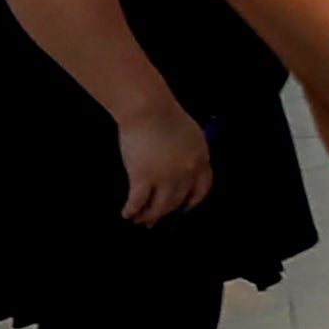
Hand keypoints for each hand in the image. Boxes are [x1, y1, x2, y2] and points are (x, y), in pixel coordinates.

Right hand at [117, 108, 212, 223]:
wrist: (149, 109)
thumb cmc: (165, 115)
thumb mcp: (189, 134)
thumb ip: (188, 153)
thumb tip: (178, 172)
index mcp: (201, 159)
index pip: (202, 188)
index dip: (192, 201)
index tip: (184, 208)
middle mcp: (187, 172)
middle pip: (178, 201)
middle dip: (165, 213)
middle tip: (154, 220)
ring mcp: (166, 177)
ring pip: (158, 207)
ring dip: (147, 216)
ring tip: (138, 219)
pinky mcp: (144, 178)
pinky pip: (138, 202)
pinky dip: (131, 210)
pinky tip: (127, 213)